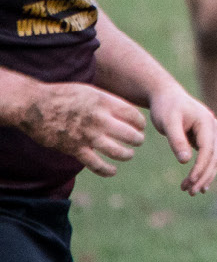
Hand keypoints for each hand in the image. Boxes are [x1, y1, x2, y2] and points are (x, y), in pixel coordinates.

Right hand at [18, 82, 148, 177]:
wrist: (31, 104)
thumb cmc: (61, 95)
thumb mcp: (88, 91)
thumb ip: (107, 101)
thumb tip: (128, 111)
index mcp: (102, 102)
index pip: (133, 115)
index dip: (140, 123)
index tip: (140, 126)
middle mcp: (97, 119)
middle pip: (130, 134)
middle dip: (138, 139)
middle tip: (138, 140)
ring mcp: (86, 135)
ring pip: (117, 151)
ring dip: (126, 155)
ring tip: (128, 154)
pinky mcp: (74, 149)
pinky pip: (96, 164)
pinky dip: (107, 170)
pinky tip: (112, 170)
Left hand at [147, 82, 216, 194]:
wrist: (165, 94)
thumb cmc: (165, 106)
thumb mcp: (168, 122)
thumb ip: (177, 140)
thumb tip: (185, 162)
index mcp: (207, 123)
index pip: (208, 149)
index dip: (201, 166)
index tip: (191, 180)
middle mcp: (213, 128)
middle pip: (214, 157)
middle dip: (203, 175)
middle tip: (191, 191)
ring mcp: (211, 133)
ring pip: (212, 159)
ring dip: (204, 176)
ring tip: (192, 191)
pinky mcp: (204, 138)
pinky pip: (207, 157)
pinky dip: (202, 170)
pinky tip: (196, 183)